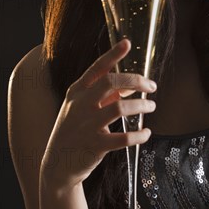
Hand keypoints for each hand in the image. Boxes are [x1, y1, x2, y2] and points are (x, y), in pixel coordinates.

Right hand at [40, 39, 155, 191]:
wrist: (57, 164)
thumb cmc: (75, 130)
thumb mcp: (83, 107)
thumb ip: (106, 95)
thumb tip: (132, 86)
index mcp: (77, 92)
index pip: (96, 68)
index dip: (112, 55)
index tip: (127, 43)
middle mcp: (80, 105)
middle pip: (110, 82)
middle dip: (135, 80)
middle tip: (151, 86)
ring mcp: (87, 125)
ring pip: (119, 108)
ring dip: (141, 106)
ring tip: (151, 107)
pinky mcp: (95, 145)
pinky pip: (123, 139)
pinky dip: (138, 135)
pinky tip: (146, 133)